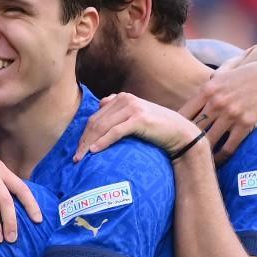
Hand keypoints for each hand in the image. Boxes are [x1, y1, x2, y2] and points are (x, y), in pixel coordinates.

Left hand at [74, 92, 200, 160]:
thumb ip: (118, 112)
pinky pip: (115, 132)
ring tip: (81, 158)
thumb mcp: (135, 116)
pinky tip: (94, 151)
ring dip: (89, 143)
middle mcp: (125, 99)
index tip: (78, 149)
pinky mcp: (139, 119)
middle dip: (83, 140)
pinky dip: (103, 142)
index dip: (84, 134)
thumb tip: (101, 105)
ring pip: (102, 127)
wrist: (180, 133)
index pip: (95, 117)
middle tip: (76, 157)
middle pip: (96, 122)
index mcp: (121, 98)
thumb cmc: (156, 128)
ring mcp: (132, 108)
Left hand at [178, 42, 256, 161]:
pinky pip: (228, 148)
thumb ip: (207, 86)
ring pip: (208, 142)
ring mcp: (231, 114)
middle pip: (192, 130)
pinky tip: (216, 163)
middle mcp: (216, 103)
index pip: (182, 114)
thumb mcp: (223, 74)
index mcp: (207, 91)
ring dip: (201, 154)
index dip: (174, 128)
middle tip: (178, 155)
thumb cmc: (247, 75)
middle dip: (184, 143)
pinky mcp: (246, 124)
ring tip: (195, 164)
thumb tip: (195, 94)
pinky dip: (220, 158)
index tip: (171, 138)